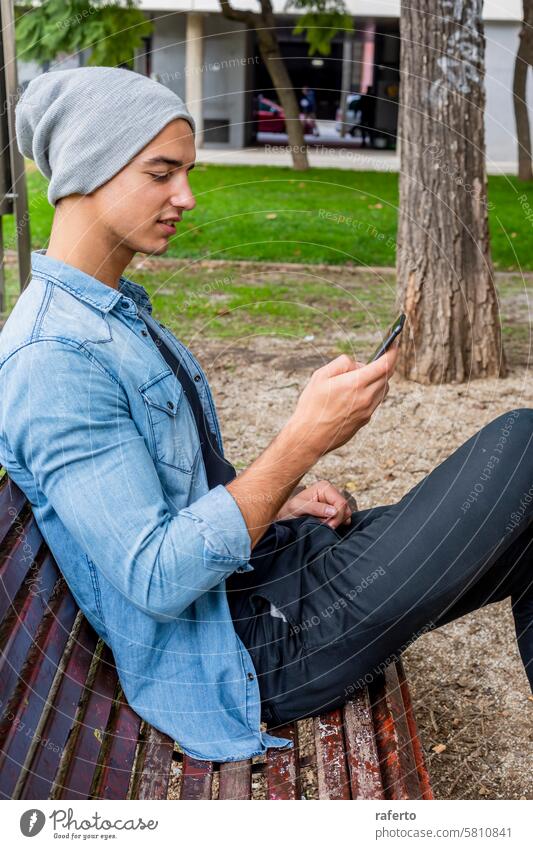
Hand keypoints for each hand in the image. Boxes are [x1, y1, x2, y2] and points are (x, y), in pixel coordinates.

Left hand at [276, 480, 352, 528]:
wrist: (285, 516)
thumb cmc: (290, 510)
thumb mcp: (299, 508)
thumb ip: (316, 508)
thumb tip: (334, 511)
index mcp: (324, 487)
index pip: (341, 503)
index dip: (337, 517)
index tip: (328, 526)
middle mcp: (331, 492)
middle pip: (345, 509)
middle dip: (336, 520)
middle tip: (324, 526)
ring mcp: (333, 501)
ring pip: (346, 514)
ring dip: (336, 522)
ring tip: (322, 525)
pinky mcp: (334, 509)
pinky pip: (343, 518)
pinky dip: (337, 524)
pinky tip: (326, 525)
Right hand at [287, 343, 398, 460]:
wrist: (309, 437)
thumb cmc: (312, 406)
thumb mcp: (320, 376)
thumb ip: (341, 364)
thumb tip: (356, 364)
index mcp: (355, 384)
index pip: (385, 364)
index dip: (393, 351)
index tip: (395, 342)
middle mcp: (366, 397)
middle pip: (386, 376)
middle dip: (384, 363)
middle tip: (378, 356)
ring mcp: (367, 410)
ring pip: (382, 388)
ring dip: (378, 378)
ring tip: (361, 376)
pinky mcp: (365, 420)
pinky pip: (375, 400)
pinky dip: (372, 391)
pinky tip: (357, 391)